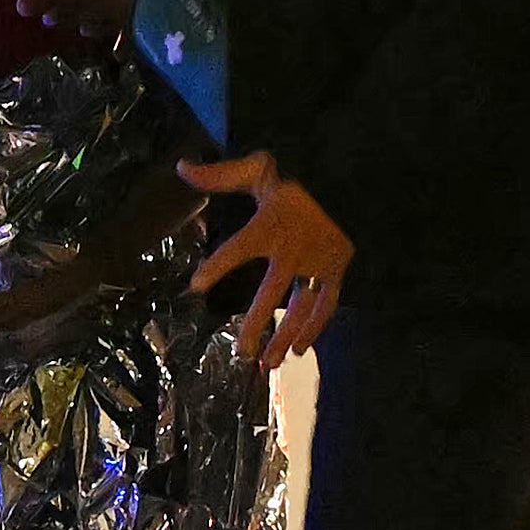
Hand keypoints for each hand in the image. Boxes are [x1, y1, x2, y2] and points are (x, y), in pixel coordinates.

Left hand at [179, 147, 350, 369]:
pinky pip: (326, 304)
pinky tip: (299, 350)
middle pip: (272, 293)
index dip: (216, 267)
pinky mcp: (336, 270)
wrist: (347, 176)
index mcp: (269, 225)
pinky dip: (315, 327)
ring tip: (267, 362)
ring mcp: (316, 263)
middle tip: (243, 349)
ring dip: (284, 336)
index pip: (237, 249)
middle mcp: (292, 250)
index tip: (195, 286)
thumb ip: (220, 174)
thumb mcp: (258, 168)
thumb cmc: (298, 172)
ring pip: (300, 307)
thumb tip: (182, 167)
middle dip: (257, 323)